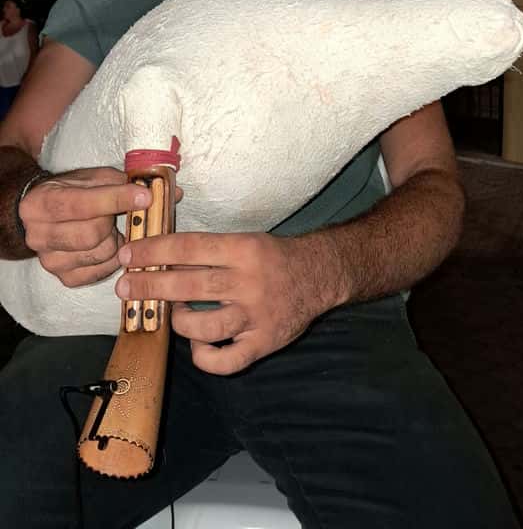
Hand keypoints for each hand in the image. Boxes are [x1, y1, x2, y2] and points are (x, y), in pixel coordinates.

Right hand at [19, 167, 153, 286]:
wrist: (46, 214)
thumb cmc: (73, 193)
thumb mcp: (92, 178)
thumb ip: (124, 182)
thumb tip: (169, 190)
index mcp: (41, 202)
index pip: (82, 204)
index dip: (116, 199)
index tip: (144, 196)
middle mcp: (38, 235)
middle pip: (91, 234)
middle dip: (114, 223)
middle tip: (120, 215)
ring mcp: (50, 260)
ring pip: (99, 255)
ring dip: (116, 241)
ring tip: (114, 229)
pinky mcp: (64, 277)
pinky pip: (99, 273)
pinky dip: (113, 259)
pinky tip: (110, 245)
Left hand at [116, 231, 338, 374]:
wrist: (318, 276)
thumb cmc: (272, 257)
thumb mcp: (244, 240)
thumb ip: (207, 250)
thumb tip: (158, 256)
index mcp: (243, 249)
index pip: (190, 248)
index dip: (154, 252)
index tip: (129, 256)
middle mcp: (249, 282)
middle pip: (190, 286)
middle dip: (151, 287)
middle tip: (125, 288)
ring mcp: (256, 316)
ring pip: (203, 327)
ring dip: (179, 321)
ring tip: (175, 314)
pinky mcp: (263, 343)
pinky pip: (225, 361)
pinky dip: (204, 356)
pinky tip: (198, 343)